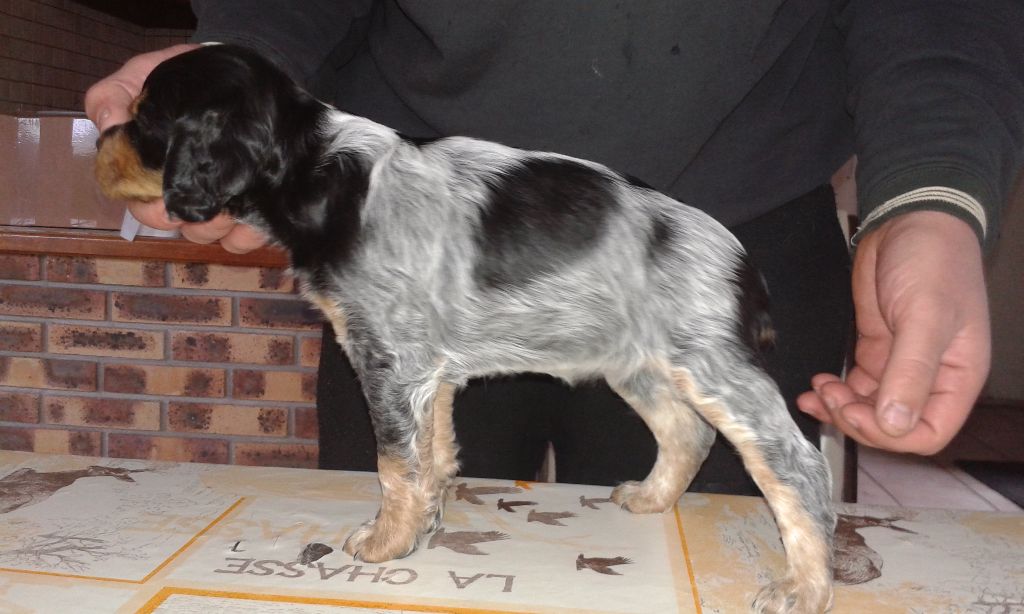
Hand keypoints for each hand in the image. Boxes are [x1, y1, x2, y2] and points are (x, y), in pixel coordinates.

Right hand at [85, 44, 268, 253]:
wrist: (239, 72)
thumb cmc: (184, 77)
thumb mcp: (139, 76)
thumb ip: (113, 97)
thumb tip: (108, 124)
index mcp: (153, 175)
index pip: (144, 209)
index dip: (153, 211)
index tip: (166, 198)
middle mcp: (185, 193)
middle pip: (180, 229)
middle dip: (191, 221)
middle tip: (208, 201)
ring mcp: (219, 203)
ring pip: (212, 236)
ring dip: (219, 226)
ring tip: (233, 203)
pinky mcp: (253, 206)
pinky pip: (246, 237)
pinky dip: (247, 234)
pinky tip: (252, 214)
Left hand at [797, 211, 990, 454]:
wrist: (910, 221)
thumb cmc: (932, 263)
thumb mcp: (925, 317)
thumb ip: (910, 371)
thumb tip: (894, 425)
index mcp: (957, 377)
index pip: (929, 432)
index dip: (891, 434)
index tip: (856, 412)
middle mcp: (931, 377)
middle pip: (893, 426)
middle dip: (858, 419)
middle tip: (830, 398)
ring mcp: (900, 364)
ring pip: (869, 408)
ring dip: (840, 408)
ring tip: (817, 390)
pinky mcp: (876, 349)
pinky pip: (855, 386)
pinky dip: (834, 392)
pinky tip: (815, 385)